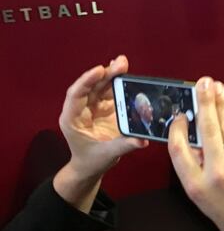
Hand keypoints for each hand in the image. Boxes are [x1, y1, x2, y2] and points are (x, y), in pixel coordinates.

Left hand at [54, 55, 147, 212]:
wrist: (89, 167)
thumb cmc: (92, 161)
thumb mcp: (107, 155)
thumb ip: (124, 145)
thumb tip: (143, 139)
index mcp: (72, 119)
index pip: (76, 95)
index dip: (87, 81)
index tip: (100, 70)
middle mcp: (80, 109)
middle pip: (91, 87)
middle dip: (104, 74)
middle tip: (121, 63)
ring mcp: (92, 108)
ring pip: (100, 87)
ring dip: (112, 75)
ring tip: (124, 64)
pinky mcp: (103, 109)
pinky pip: (109, 93)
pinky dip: (117, 83)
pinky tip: (125, 74)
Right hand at [168, 77, 223, 230]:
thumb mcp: (200, 194)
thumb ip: (195, 165)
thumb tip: (193, 134)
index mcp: (195, 184)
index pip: (179, 148)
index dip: (177, 128)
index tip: (180, 114)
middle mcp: (216, 173)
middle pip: (207, 129)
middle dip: (205, 103)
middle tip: (203, 83)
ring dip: (222, 104)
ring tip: (216, 87)